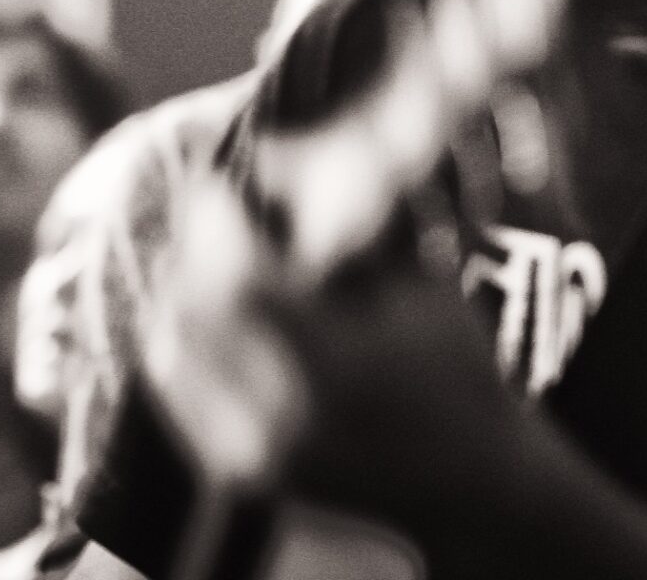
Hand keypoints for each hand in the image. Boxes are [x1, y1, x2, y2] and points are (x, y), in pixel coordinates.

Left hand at [141, 199, 543, 570]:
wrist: (473, 488)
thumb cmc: (454, 368)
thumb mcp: (417, 284)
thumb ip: (344, 224)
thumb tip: (268, 158)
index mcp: (340, 367)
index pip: (239, 282)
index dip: (214, 225)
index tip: (216, 186)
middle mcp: (287, 419)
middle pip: (194, 312)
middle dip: (196, 251)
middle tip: (210, 215)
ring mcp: (258, 457)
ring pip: (173, 350)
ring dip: (182, 293)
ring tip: (209, 261)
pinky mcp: (240, 477)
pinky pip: (178, 394)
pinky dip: (182, 343)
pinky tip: (206, 315)